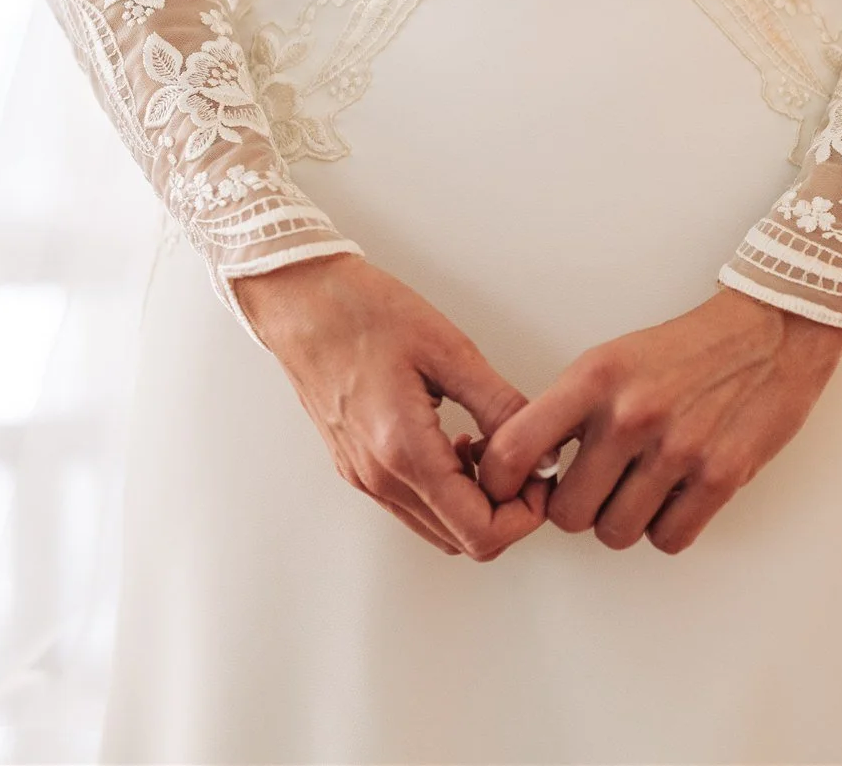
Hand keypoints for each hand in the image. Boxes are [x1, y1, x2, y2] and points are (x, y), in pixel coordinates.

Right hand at [234, 252, 548, 560]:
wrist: (300, 300)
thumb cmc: (362, 312)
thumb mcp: (449, 350)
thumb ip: (500, 405)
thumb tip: (542, 446)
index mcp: (403, 450)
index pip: (480, 531)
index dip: (525, 512)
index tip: (541, 473)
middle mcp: (380, 476)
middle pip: (462, 541)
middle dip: (507, 511)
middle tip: (526, 462)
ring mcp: (364, 477)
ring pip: (438, 529)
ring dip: (476, 503)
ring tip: (490, 445)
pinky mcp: (357, 468)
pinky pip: (413, 506)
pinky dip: (446, 491)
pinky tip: (457, 444)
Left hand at [478, 287, 841, 554]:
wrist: (771, 331)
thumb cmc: (688, 349)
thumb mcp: (611, 360)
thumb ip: (569, 411)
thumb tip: (529, 467)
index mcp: (593, 379)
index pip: (515, 450)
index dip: (504, 483)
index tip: (514, 490)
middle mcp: (629, 415)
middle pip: (567, 513)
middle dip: (578, 509)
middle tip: (597, 489)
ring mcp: (677, 449)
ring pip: (615, 533)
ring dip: (624, 521)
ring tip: (640, 490)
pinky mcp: (721, 476)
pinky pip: (669, 539)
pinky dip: (667, 529)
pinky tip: (674, 499)